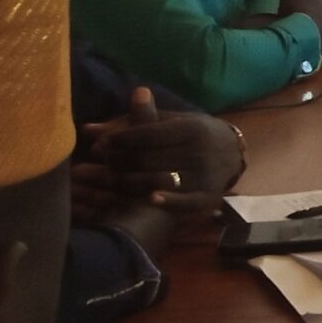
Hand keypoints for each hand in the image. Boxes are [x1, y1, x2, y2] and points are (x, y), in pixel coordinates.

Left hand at [76, 88, 242, 220]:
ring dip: (128, 183)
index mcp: (191, 128)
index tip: (100, 144)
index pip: (148, 134)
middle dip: (119, 162)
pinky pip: (186, 202)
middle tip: (101, 163)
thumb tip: (87, 129)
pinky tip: (150, 199)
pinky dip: (168, 201)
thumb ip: (132, 123)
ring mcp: (205, 175)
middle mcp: (200, 151)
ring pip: (159, 181)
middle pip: (149, 159)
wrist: (234, 152)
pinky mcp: (208, 196)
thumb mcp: (171, 120)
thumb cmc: (194, 133)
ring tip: (108, 182)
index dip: (120, 140)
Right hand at [277, 0, 321, 52]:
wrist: (306, 33)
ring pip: (318, 31)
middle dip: (308, 19)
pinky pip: (316, 44)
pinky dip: (309, 43)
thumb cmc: (298, 10)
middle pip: (318, 18)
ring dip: (309, 33)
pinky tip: (299, 45)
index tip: (294, 9)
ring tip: (294, 36)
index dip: (303, 6)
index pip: (314, 3)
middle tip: (293, 23)